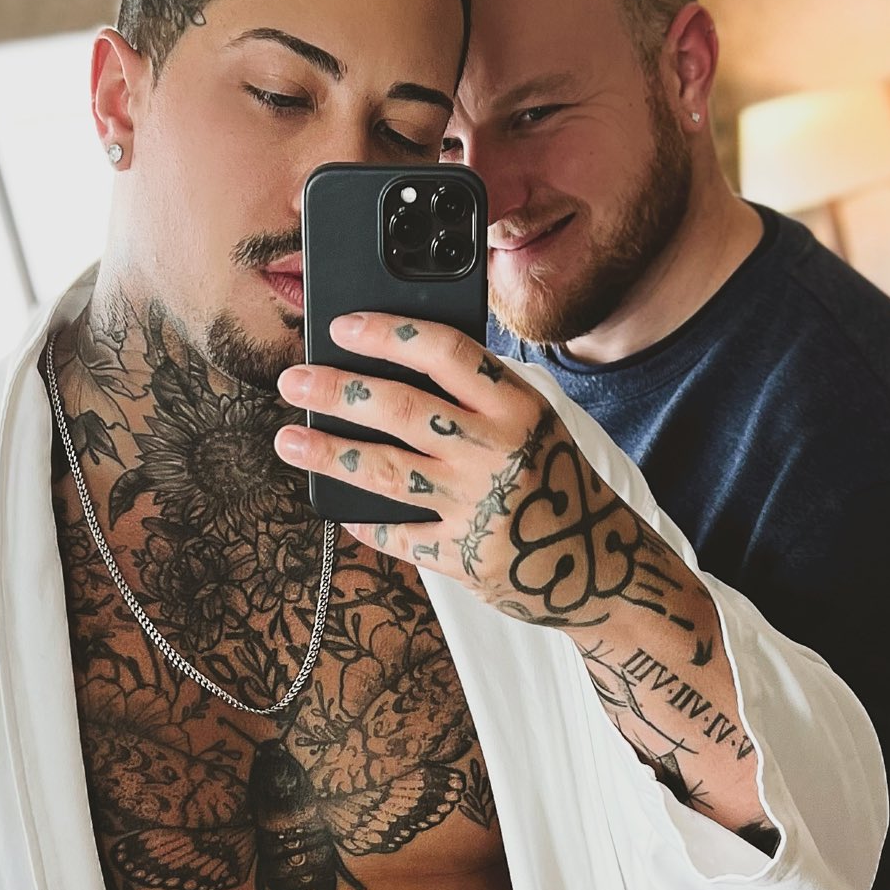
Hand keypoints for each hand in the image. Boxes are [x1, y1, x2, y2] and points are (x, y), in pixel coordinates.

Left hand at [273, 313, 675, 627]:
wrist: (600, 563)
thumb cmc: (556, 481)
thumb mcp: (535, 424)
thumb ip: (479, 398)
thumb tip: (390, 366)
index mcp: (517, 406)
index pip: (445, 351)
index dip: (387, 333)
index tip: (342, 327)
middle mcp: (496, 450)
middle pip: (400, 407)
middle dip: (337, 390)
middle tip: (294, 380)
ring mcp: (478, 505)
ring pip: (386, 470)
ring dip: (328, 452)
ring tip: (289, 439)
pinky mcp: (464, 555)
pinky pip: (400, 534)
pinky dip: (365, 522)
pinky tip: (338, 507)